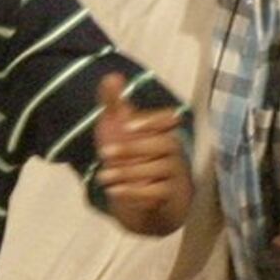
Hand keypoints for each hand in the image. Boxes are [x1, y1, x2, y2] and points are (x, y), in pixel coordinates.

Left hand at [92, 73, 189, 233]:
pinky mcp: (172, 198)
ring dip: (127, 173)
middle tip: (104, 152)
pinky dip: (134, 193)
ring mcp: (176, 175)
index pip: (168, 120)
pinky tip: (113, 191)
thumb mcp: (120, 131)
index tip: (127, 123)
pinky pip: (158, 193)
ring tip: (102, 176)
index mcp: (164, 131)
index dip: (151, 120)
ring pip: (159, 170)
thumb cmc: (134, 159)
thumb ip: (116, 105)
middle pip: (165, 145)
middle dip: (133, 148)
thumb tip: (111, 76)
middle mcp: (175, 152)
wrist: (145, 203)